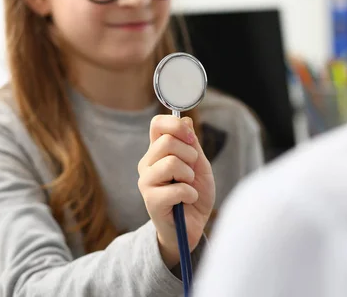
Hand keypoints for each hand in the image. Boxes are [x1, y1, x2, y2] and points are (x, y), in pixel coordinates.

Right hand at [138, 115, 215, 267]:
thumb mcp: (200, 165)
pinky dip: (191, 194)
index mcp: (158, 151)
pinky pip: (178, 188)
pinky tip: (188, 200)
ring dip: (189, 175)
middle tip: (191, 172)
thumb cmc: (195, 194)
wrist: (193, 227)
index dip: (176, 125)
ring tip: (189, 186)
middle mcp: (148, 164)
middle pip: (167, 141)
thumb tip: (185, 120)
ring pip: (170, 162)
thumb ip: (192, 144)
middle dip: (189, 155)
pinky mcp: (151, 201)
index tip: (191, 138)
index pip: (157, 124)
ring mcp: (146, 182)